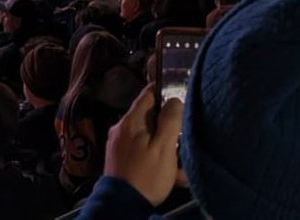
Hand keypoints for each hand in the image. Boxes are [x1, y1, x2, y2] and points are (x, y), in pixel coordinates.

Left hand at [102, 85, 182, 207]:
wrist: (122, 205)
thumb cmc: (146, 176)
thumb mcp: (163, 148)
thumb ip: (169, 121)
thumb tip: (174, 99)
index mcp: (131, 121)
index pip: (148, 94)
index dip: (165, 94)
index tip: (179, 100)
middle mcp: (121, 128)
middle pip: (149, 116)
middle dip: (166, 127)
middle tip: (180, 140)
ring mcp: (118, 143)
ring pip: (146, 135)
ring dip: (163, 146)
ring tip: (177, 163)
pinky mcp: (119, 157)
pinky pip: (140, 149)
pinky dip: (154, 156)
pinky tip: (167, 172)